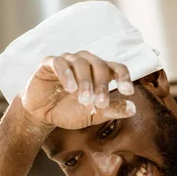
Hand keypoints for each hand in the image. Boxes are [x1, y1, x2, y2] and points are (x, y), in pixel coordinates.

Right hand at [20, 51, 136, 129]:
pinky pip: (60, 63)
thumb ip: (112, 110)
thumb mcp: (94, 114)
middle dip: (102, 86)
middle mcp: (86, 62)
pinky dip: (67, 75)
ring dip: (85, 83)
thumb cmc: (70, 111)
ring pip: (82, 63)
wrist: (42, 115)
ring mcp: (68, 60)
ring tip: (85, 101)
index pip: (117, 68)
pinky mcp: (49, 63)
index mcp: (100, 72)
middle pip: (100, 65)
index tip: (128, 92)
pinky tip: (70, 89)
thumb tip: (133, 109)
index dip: (124, 78)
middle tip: (101, 104)